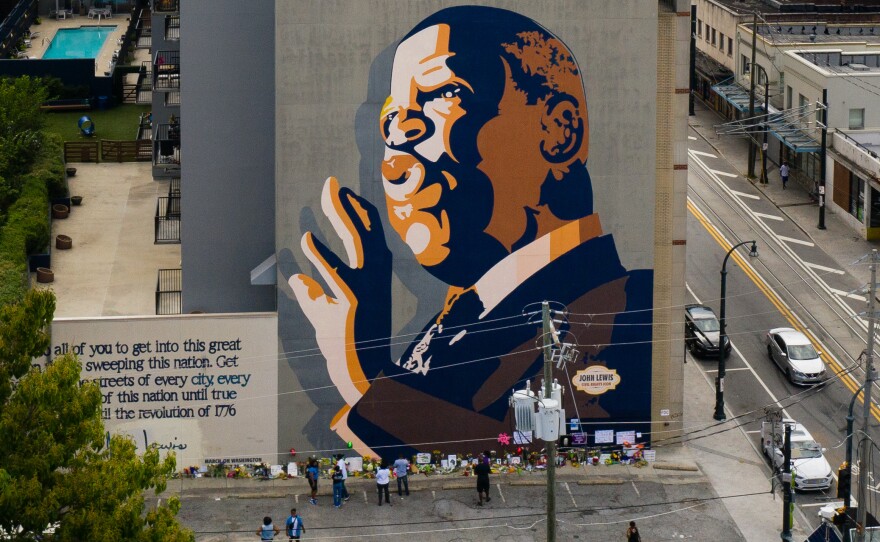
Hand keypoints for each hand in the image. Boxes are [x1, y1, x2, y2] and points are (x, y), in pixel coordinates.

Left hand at [289, 177, 391, 405]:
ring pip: (357, 243)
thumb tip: (295, 277)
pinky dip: (321, 254)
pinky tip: (307, 238)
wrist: (359, 372)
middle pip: (363, 231)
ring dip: (341, 216)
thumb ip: (311, 294)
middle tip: (331, 184)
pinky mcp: (352, 303)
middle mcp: (374, 279)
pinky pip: (336, 272)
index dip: (354, 212)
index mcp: (373, 277)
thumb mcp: (324, 314)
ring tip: (326, 196)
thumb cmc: (343, 343)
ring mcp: (365, 290)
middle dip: (346, 205)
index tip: (341, 193)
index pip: (368, 236)